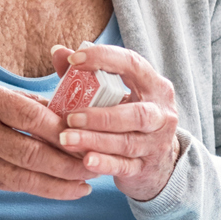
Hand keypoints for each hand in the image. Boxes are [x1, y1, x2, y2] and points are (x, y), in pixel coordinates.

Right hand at [0, 81, 93, 199]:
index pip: (31, 115)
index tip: (87, 132)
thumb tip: (64, 111)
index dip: (62, 128)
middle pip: (32, 151)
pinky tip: (65, 190)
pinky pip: (15, 184)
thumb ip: (21, 103)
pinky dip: (42, 189)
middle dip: (68, 161)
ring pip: (26, 175)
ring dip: (60, 182)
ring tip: (86, 183)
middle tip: (96, 163)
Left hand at [49, 43, 182, 200]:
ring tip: (65, 139)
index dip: (104, 59)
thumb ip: (88, 74)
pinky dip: (104, 164)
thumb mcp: (117, 95)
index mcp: (154, 86)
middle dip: (100, 116)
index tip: (73, 60)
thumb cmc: (129, 119)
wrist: (157, 163)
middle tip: (69, 117)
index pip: (133, 65)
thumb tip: (58, 51)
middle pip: (136, 114)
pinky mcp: (147, 168)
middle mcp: (161, 115)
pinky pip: (124, 167)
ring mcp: (157, 144)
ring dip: (95, 140)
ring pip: (127, 142)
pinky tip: (85, 161)